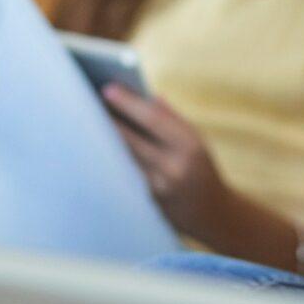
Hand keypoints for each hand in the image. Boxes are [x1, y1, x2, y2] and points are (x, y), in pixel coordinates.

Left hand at [101, 85, 230, 241]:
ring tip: (91, 120)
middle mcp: (174, 166)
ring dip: (108, 139)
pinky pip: (127, 174)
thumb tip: (150, 97)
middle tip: (88, 101)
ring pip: (126, 157)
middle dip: (110, 120)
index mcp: (190, 145)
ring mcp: (159, 187)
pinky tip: (101, 146)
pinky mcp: (147, 202)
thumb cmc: (203, 170)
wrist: (214, 215)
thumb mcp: (198, 142)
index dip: (128, 103)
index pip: (153, 118)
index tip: (107, 89)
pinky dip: (116, 158)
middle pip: (132, 139)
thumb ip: (174, 120)